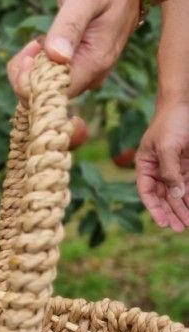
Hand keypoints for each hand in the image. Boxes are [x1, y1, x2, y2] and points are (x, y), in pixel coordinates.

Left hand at [7, 0, 139, 97]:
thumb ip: (69, 26)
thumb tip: (56, 57)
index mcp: (94, 64)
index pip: (52, 93)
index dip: (30, 77)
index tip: (32, 47)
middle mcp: (90, 77)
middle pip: (43, 94)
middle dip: (27, 71)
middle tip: (35, 40)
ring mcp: (83, 75)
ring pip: (41, 86)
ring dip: (30, 65)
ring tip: (41, 37)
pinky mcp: (76, 69)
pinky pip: (47, 76)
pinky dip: (36, 63)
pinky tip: (43, 42)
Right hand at [136, 101, 188, 231]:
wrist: (185, 103)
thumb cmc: (171, 122)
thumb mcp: (168, 147)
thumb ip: (170, 172)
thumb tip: (175, 195)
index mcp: (145, 164)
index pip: (147, 191)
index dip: (154, 208)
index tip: (163, 223)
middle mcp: (158, 169)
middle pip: (163, 196)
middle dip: (171, 213)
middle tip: (179, 228)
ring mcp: (174, 168)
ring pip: (177, 194)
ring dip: (183, 208)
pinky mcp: (187, 165)